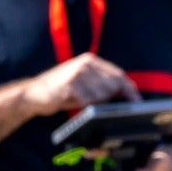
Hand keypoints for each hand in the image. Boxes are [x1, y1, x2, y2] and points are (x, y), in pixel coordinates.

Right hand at [22, 53, 138, 116]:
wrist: (33, 93)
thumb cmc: (60, 89)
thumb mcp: (82, 80)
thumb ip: (101, 82)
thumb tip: (127, 92)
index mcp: (90, 61)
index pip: (118, 74)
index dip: (129, 89)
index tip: (138, 102)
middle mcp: (85, 64)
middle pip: (113, 84)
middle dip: (115, 98)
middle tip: (114, 109)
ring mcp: (77, 74)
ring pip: (102, 94)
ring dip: (96, 103)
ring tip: (83, 101)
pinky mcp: (69, 86)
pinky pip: (87, 101)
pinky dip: (84, 106)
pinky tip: (74, 102)